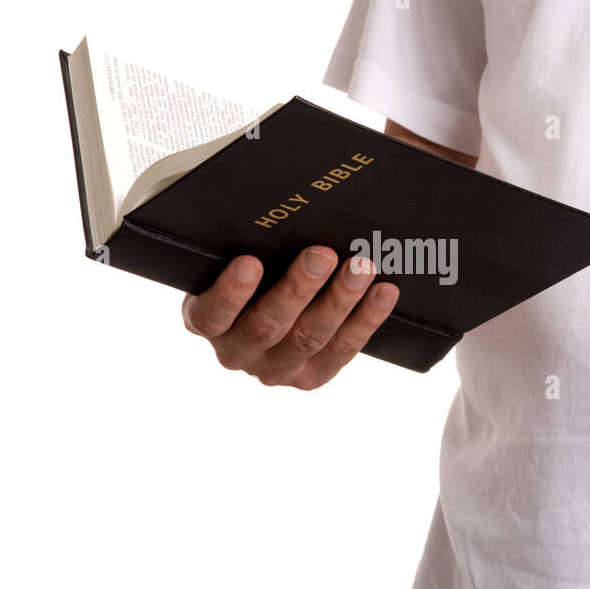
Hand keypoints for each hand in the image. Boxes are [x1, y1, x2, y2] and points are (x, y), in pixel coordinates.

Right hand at [181, 247, 398, 388]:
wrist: (266, 306)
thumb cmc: (252, 268)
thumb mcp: (237, 257)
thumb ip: (250, 244)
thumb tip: (292, 212)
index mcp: (205, 321)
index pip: (211, 314)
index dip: (230, 292)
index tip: (250, 262)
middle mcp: (236, 352)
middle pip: (267, 325)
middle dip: (298, 288)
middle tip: (322, 254)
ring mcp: (274, 369)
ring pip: (309, 338)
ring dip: (339, 300)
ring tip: (361, 267)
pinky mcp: (310, 377)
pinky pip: (341, 350)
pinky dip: (366, 319)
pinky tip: (383, 293)